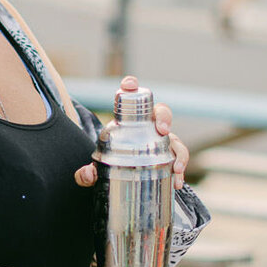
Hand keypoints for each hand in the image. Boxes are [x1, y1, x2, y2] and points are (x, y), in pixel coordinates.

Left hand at [73, 76, 188, 189]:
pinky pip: (178, 159)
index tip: (129, 85)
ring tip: (176, 166)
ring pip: (175, 138)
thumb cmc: (110, 162)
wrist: (121, 173)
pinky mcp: (168, 157)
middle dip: (164, 117)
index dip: (131, 87)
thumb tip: (87, 175)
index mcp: (129, 120)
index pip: (131, 97)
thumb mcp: (97, 167)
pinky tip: (176, 182)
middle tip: (162, 130)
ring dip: (179, 151)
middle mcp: (148, 126)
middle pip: (161, 112)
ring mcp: (161, 141)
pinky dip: (180, 169)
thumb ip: (87, 172)